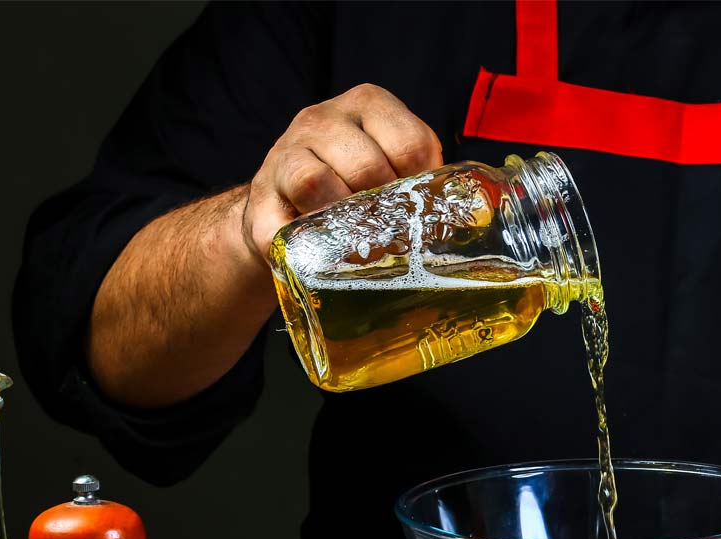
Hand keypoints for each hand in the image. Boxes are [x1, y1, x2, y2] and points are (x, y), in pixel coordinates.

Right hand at [239, 84, 443, 265]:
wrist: (284, 207)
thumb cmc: (353, 187)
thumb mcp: (391, 166)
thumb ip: (420, 177)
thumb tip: (460, 214)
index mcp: (367, 105)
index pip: (410, 143)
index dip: (418, 185)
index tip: (415, 207)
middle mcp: (322, 118)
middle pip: (366, 165)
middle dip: (383, 208)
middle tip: (389, 232)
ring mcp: (285, 152)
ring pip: (315, 182)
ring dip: (342, 221)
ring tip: (356, 240)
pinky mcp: (260, 196)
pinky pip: (280, 221)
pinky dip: (302, 243)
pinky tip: (318, 252)